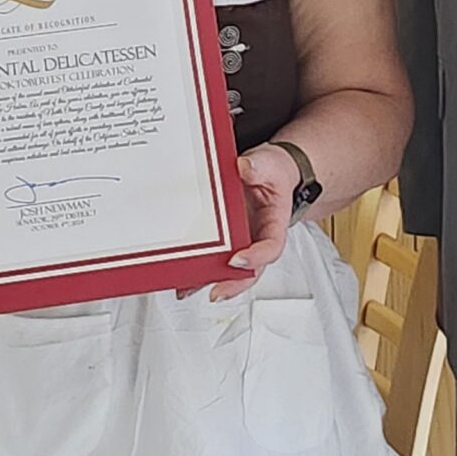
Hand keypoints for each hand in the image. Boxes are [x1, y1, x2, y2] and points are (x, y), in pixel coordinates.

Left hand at [183, 142, 294, 302]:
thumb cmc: (273, 172)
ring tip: (188, 289)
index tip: (238, 259)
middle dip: (232, 283)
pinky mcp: (226, 240)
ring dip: (210, 281)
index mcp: (274, 224)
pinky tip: (182, 277)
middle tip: (215, 291)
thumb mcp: (270, 164)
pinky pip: (215, 257)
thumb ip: (259, 167)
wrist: (269, 171)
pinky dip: (200, 269)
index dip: (256, 257)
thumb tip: (245, 167)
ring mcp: (242, 241)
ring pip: (230, 270)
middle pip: (250, 269)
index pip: (271, 247)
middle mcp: (258, 238)